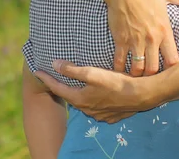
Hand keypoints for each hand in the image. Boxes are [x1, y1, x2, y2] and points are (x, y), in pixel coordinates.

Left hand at [35, 61, 156, 122]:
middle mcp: (87, 110)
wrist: (141, 95)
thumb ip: (72, 69)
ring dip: (78, 92)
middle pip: (70, 96)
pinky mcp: (110, 115)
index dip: (46, 79)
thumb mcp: (93, 73)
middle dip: (62, 86)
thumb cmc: (116, 82)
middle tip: (55, 75)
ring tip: (76, 82)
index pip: (58, 88)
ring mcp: (99, 114)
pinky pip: (96, 107)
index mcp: (80, 99)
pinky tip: (96, 92)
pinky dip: (92, 98)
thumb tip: (54, 63)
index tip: (37, 71)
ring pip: (83, 102)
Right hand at [106, 0, 178, 76]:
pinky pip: (119, 60)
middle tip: (150, 77)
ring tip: (135, 75)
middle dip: (153, 75)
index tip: (168, 70)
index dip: (172, 69)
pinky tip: (118, 70)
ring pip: (138, 68)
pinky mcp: (120, 39)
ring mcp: (135, 41)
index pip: (173, 60)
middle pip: (155, 70)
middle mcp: (151, 39)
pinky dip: (119, 68)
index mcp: (165, 30)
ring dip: (136, 74)